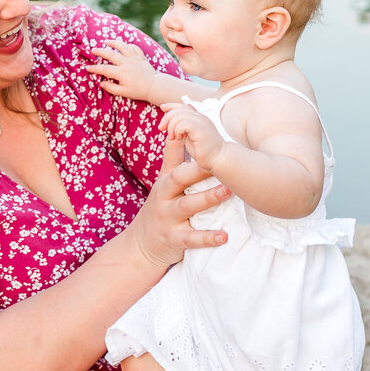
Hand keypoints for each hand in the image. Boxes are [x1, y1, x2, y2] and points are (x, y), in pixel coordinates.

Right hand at [88, 40, 158, 100]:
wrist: (154, 86)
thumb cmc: (138, 91)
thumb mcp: (124, 92)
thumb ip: (111, 88)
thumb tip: (101, 83)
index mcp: (122, 72)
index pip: (104, 69)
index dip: (95, 68)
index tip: (87, 68)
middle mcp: (127, 63)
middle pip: (111, 54)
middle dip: (100, 51)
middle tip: (93, 50)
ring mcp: (135, 59)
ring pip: (123, 47)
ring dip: (114, 43)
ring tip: (107, 41)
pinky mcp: (141, 57)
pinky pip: (134, 48)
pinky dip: (128, 45)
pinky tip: (124, 45)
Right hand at [130, 133, 229, 269]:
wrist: (140, 245)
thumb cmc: (162, 207)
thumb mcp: (164, 181)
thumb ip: (175, 156)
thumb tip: (184, 127)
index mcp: (166, 179)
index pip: (171, 155)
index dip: (179, 139)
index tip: (191, 125)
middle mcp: (164, 195)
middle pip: (179, 178)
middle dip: (198, 169)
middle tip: (219, 161)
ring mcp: (168, 217)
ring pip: (187, 206)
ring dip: (208, 198)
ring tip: (229, 191)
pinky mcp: (174, 239)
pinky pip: (192, 238)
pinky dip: (208, 238)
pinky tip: (224, 236)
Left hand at [159, 103, 224, 171]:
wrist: (218, 159)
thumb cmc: (204, 151)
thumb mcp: (189, 138)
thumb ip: (182, 130)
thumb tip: (170, 125)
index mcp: (198, 118)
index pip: (183, 106)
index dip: (171, 105)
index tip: (163, 107)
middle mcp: (200, 117)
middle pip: (179, 109)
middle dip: (167, 118)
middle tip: (161, 129)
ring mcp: (201, 122)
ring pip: (179, 115)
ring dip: (171, 126)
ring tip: (172, 137)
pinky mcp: (200, 129)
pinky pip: (183, 123)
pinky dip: (177, 130)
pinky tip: (178, 138)